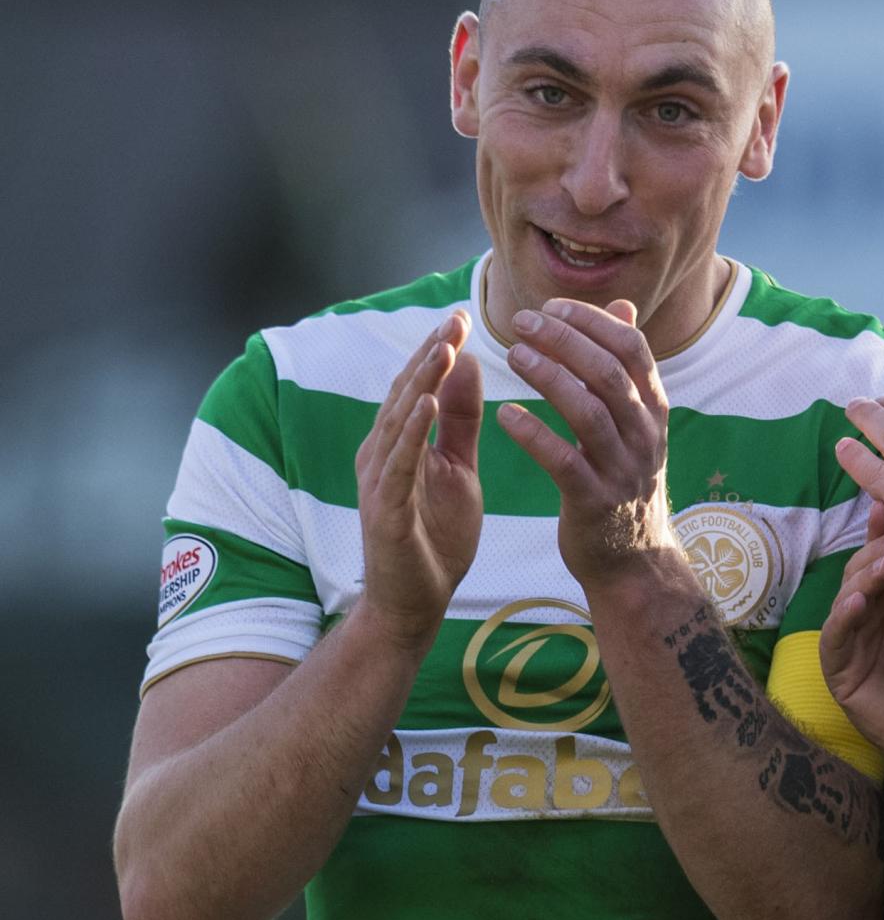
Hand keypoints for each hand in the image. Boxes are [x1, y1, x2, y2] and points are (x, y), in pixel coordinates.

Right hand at [354, 313, 484, 648]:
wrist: (413, 603)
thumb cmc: (435, 536)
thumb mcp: (458, 470)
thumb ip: (461, 422)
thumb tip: (469, 365)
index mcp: (399, 443)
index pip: (418, 387)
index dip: (437, 351)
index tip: (462, 316)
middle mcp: (381, 453)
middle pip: (405, 394)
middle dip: (430, 354)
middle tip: (455, 318)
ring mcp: (379, 480)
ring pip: (399, 421)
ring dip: (422, 382)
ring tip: (445, 347)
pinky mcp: (384, 509)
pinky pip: (399, 463)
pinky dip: (412, 431)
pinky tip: (429, 404)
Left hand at [496, 298, 677, 587]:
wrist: (634, 560)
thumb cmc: (623, 480)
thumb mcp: (635, 422)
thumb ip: (625, 366)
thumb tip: (623, 307)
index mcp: (653, 410)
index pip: (632, 347)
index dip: (591, 320)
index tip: (551, 306)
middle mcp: (644, 435)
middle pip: (609, 372)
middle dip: (565, 339)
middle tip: (521, 322)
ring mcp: (622, 470)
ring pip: (588, 411)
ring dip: (548, 377)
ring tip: (512, 355)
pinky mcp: (594, 502)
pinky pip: (563, 461)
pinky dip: (534, 434)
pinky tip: (504, 415)